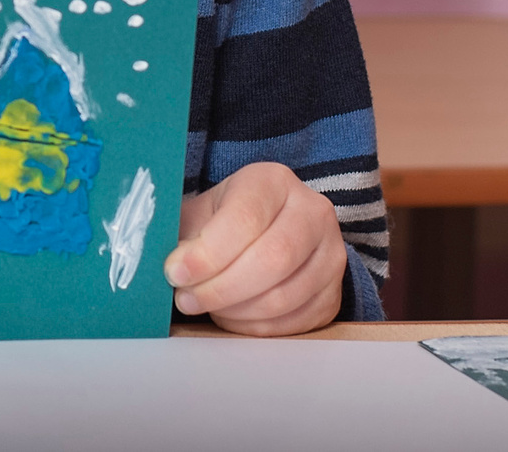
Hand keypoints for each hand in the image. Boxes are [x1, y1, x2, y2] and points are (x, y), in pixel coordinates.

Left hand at [166, 162, 345, 334]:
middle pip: (272, 259)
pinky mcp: (335, 293)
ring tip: (205, 305)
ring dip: (236, 310)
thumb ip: (184, 237)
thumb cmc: (223, 220)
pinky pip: (296, 321)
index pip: (244, 219)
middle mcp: (313, 212)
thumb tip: (172, 268)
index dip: (208, 253)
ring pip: (285, 296)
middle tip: (187, 298)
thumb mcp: (201, 213)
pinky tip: (231, 316)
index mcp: (273, 181)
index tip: (175, 272)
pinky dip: (256, 326)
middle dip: (221, 287)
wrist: (267, 230)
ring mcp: (332, 254)